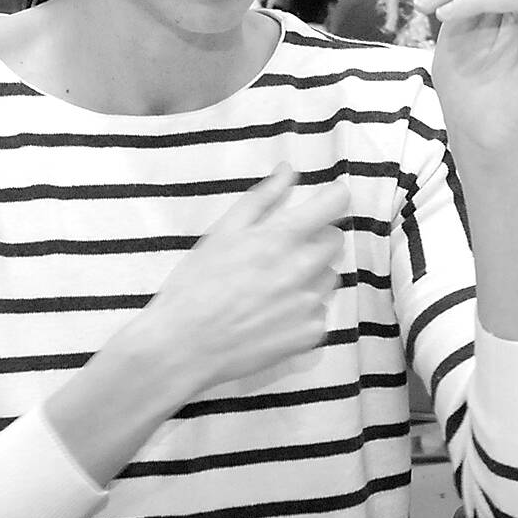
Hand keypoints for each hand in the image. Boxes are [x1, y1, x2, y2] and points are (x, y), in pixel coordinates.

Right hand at [130, 166, 347, 395]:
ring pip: (330, 277)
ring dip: (311, 276)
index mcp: (281, 237)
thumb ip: (261, 198)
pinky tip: (273, 316)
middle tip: (282, 252)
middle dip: (316, 240)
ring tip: (272, 288)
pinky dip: (304, 311)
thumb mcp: (222, 233)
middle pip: (335, 241)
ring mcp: (310, 304)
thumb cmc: (194, 286)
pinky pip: (321, 313)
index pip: (335, 203)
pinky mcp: (310, 334)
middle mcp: (303, 268)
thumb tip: (288, 170)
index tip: (326, 202)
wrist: (182, 347)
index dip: (332, 199)